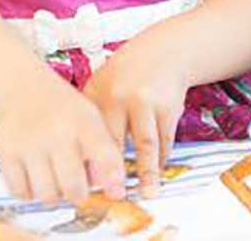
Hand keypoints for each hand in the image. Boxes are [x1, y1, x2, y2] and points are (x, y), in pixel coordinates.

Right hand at [0, 70, 125, 205]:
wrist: (24, 89)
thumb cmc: (62, 110)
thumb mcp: (91, 120)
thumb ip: (105, 153)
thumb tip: (114, 192)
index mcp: (83, 121)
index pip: (105, 155)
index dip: (113, 179)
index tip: (116, 193)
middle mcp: (57, 131)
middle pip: (73, 187)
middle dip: (79, 194)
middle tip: (77, 188)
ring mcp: (29, 142)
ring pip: (47, 195)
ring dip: (54, 195)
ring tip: (55, 180)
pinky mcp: (7, 152)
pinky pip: (21, 192)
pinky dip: (30, 192)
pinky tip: (35, 177)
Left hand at [82, 35, 189, 197]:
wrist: (161, 52)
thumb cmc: (125, 75)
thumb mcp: (100, 87)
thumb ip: (91, 120)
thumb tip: (82, 165)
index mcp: (96, 94)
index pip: (87, 135)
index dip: (87, 163)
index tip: (86, 188)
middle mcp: (119, 97)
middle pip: (115, 143)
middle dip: (114, 174)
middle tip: (114, 198)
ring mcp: (145, 102)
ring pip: (145, 145)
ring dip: (147, 173)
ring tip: (147, 194)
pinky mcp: (168, 108)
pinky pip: (165, 141)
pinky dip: (162, 161)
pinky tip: (158, 174)